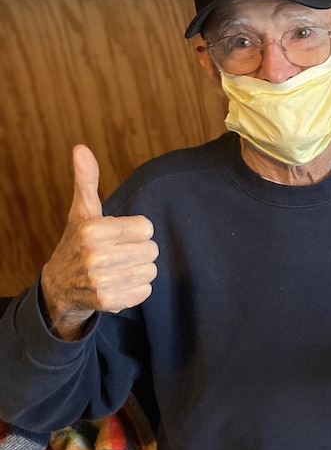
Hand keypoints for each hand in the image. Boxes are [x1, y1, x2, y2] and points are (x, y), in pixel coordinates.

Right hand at [40, 145, 158, 339]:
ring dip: (139, 269)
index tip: (119, 234)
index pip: (147, 228)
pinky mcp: (109, 301)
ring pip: (151, 270)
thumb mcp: (82, 211)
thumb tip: (81, 148)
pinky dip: (136, 288)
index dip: (136, 231)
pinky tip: (118, 282)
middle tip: (118, 252)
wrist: (60, 285)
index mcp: (93, 230)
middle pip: (152, 250)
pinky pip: (145, 290)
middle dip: (139, 250)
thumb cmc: (77, 242)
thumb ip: (87, 180)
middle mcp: (96, 256)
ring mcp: (102, 281)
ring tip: (118, 267)